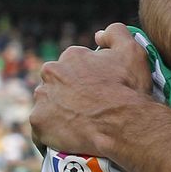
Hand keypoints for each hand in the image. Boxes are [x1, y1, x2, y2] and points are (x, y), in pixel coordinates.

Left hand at [31, 23, 158, 155]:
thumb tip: (98, 35)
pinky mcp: (38, 123)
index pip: (73, 65)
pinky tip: (65, 138)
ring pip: (47, 105)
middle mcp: (51, 73)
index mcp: (71, 56)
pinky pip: (40, 129)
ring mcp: (42, 99)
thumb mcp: (132, 51)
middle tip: (86, 108)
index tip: (96, 90)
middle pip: (56, 83)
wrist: (124, 124)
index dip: (85, 78)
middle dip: (67, 93)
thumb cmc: (128, 89)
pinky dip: (50, 134)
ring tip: (77, 124)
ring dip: (57, 112)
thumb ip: (115, 33)